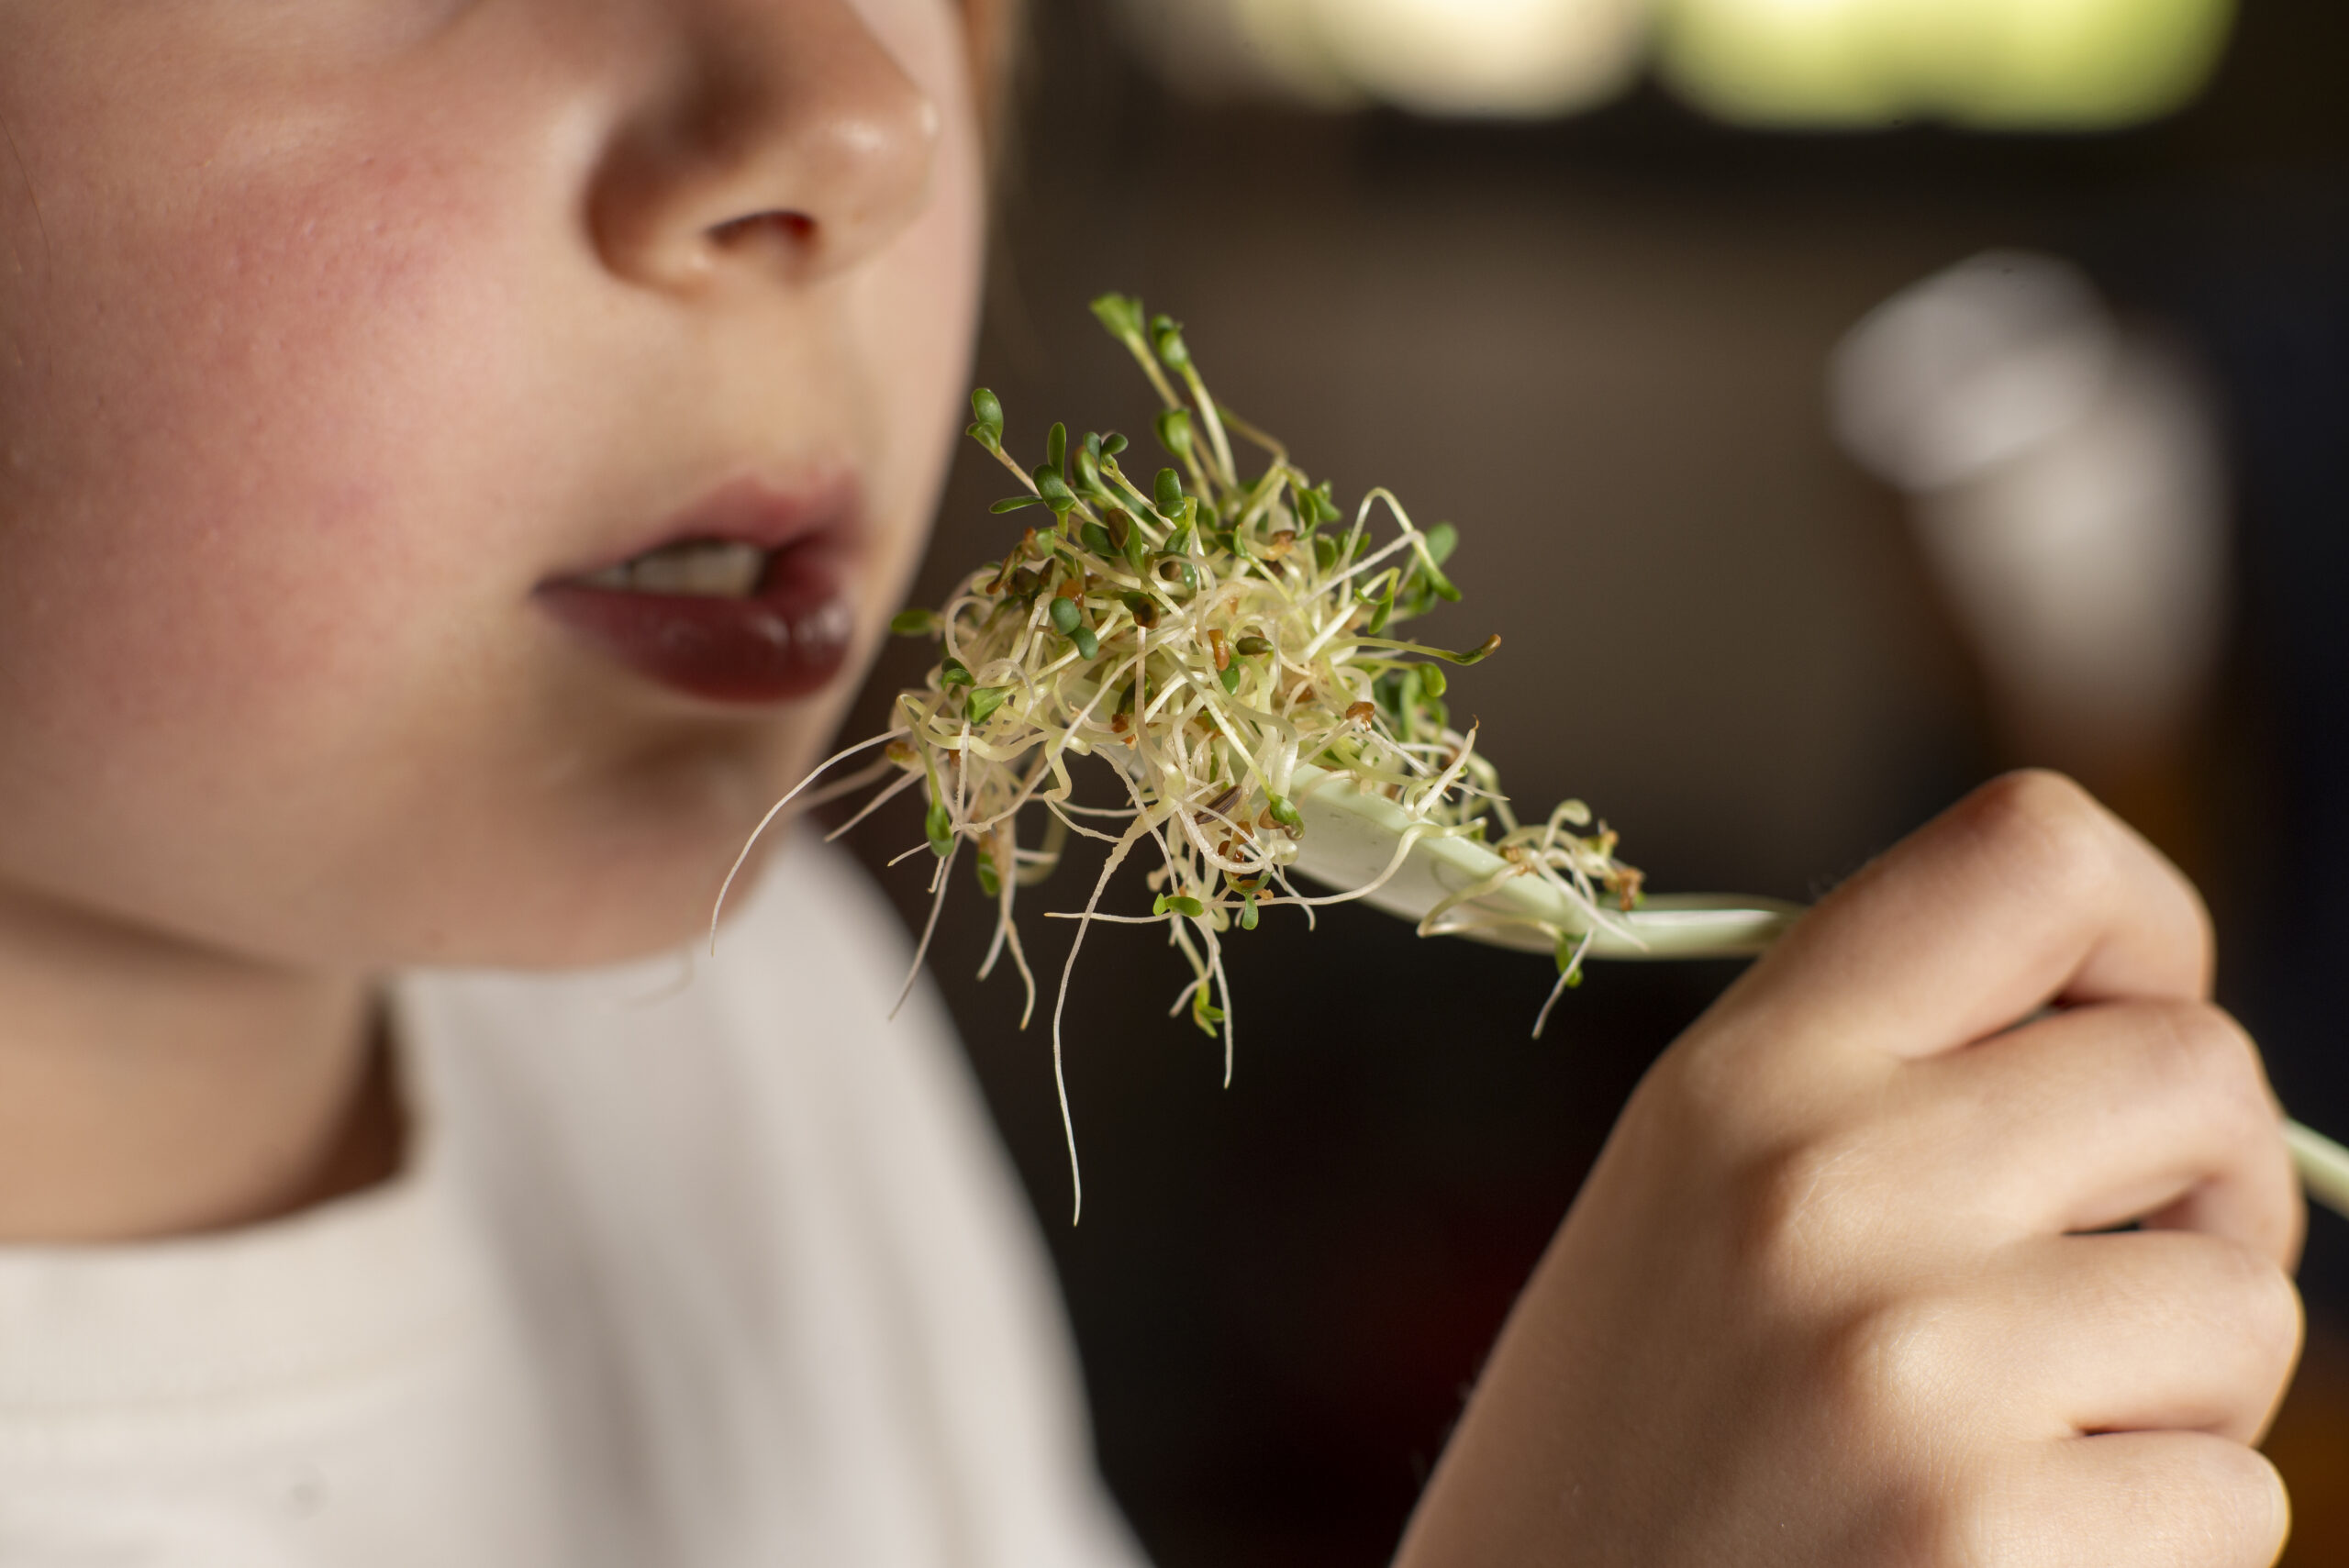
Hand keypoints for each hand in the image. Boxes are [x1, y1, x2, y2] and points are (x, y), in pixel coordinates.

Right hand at [1397, 772, 2303, 1567]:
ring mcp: (1906, 1364)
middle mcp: (1819, 1185)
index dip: (2149, 924)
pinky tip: (2005, 1545)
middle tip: (2107, 1282)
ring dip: (2183, 1386)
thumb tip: (2156, 1031)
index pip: (2032, 853)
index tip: (2124, 1027)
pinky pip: (2238, 1493)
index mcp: (1739, 1075)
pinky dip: (2163, 1533)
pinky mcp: (1981, 1534)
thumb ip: (1877, 1076)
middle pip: (2195, 1070)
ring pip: (2242, 1301)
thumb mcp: (1689, 1197)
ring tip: (2020, 1439)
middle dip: (2203, 1188)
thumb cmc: (1635, 1441)